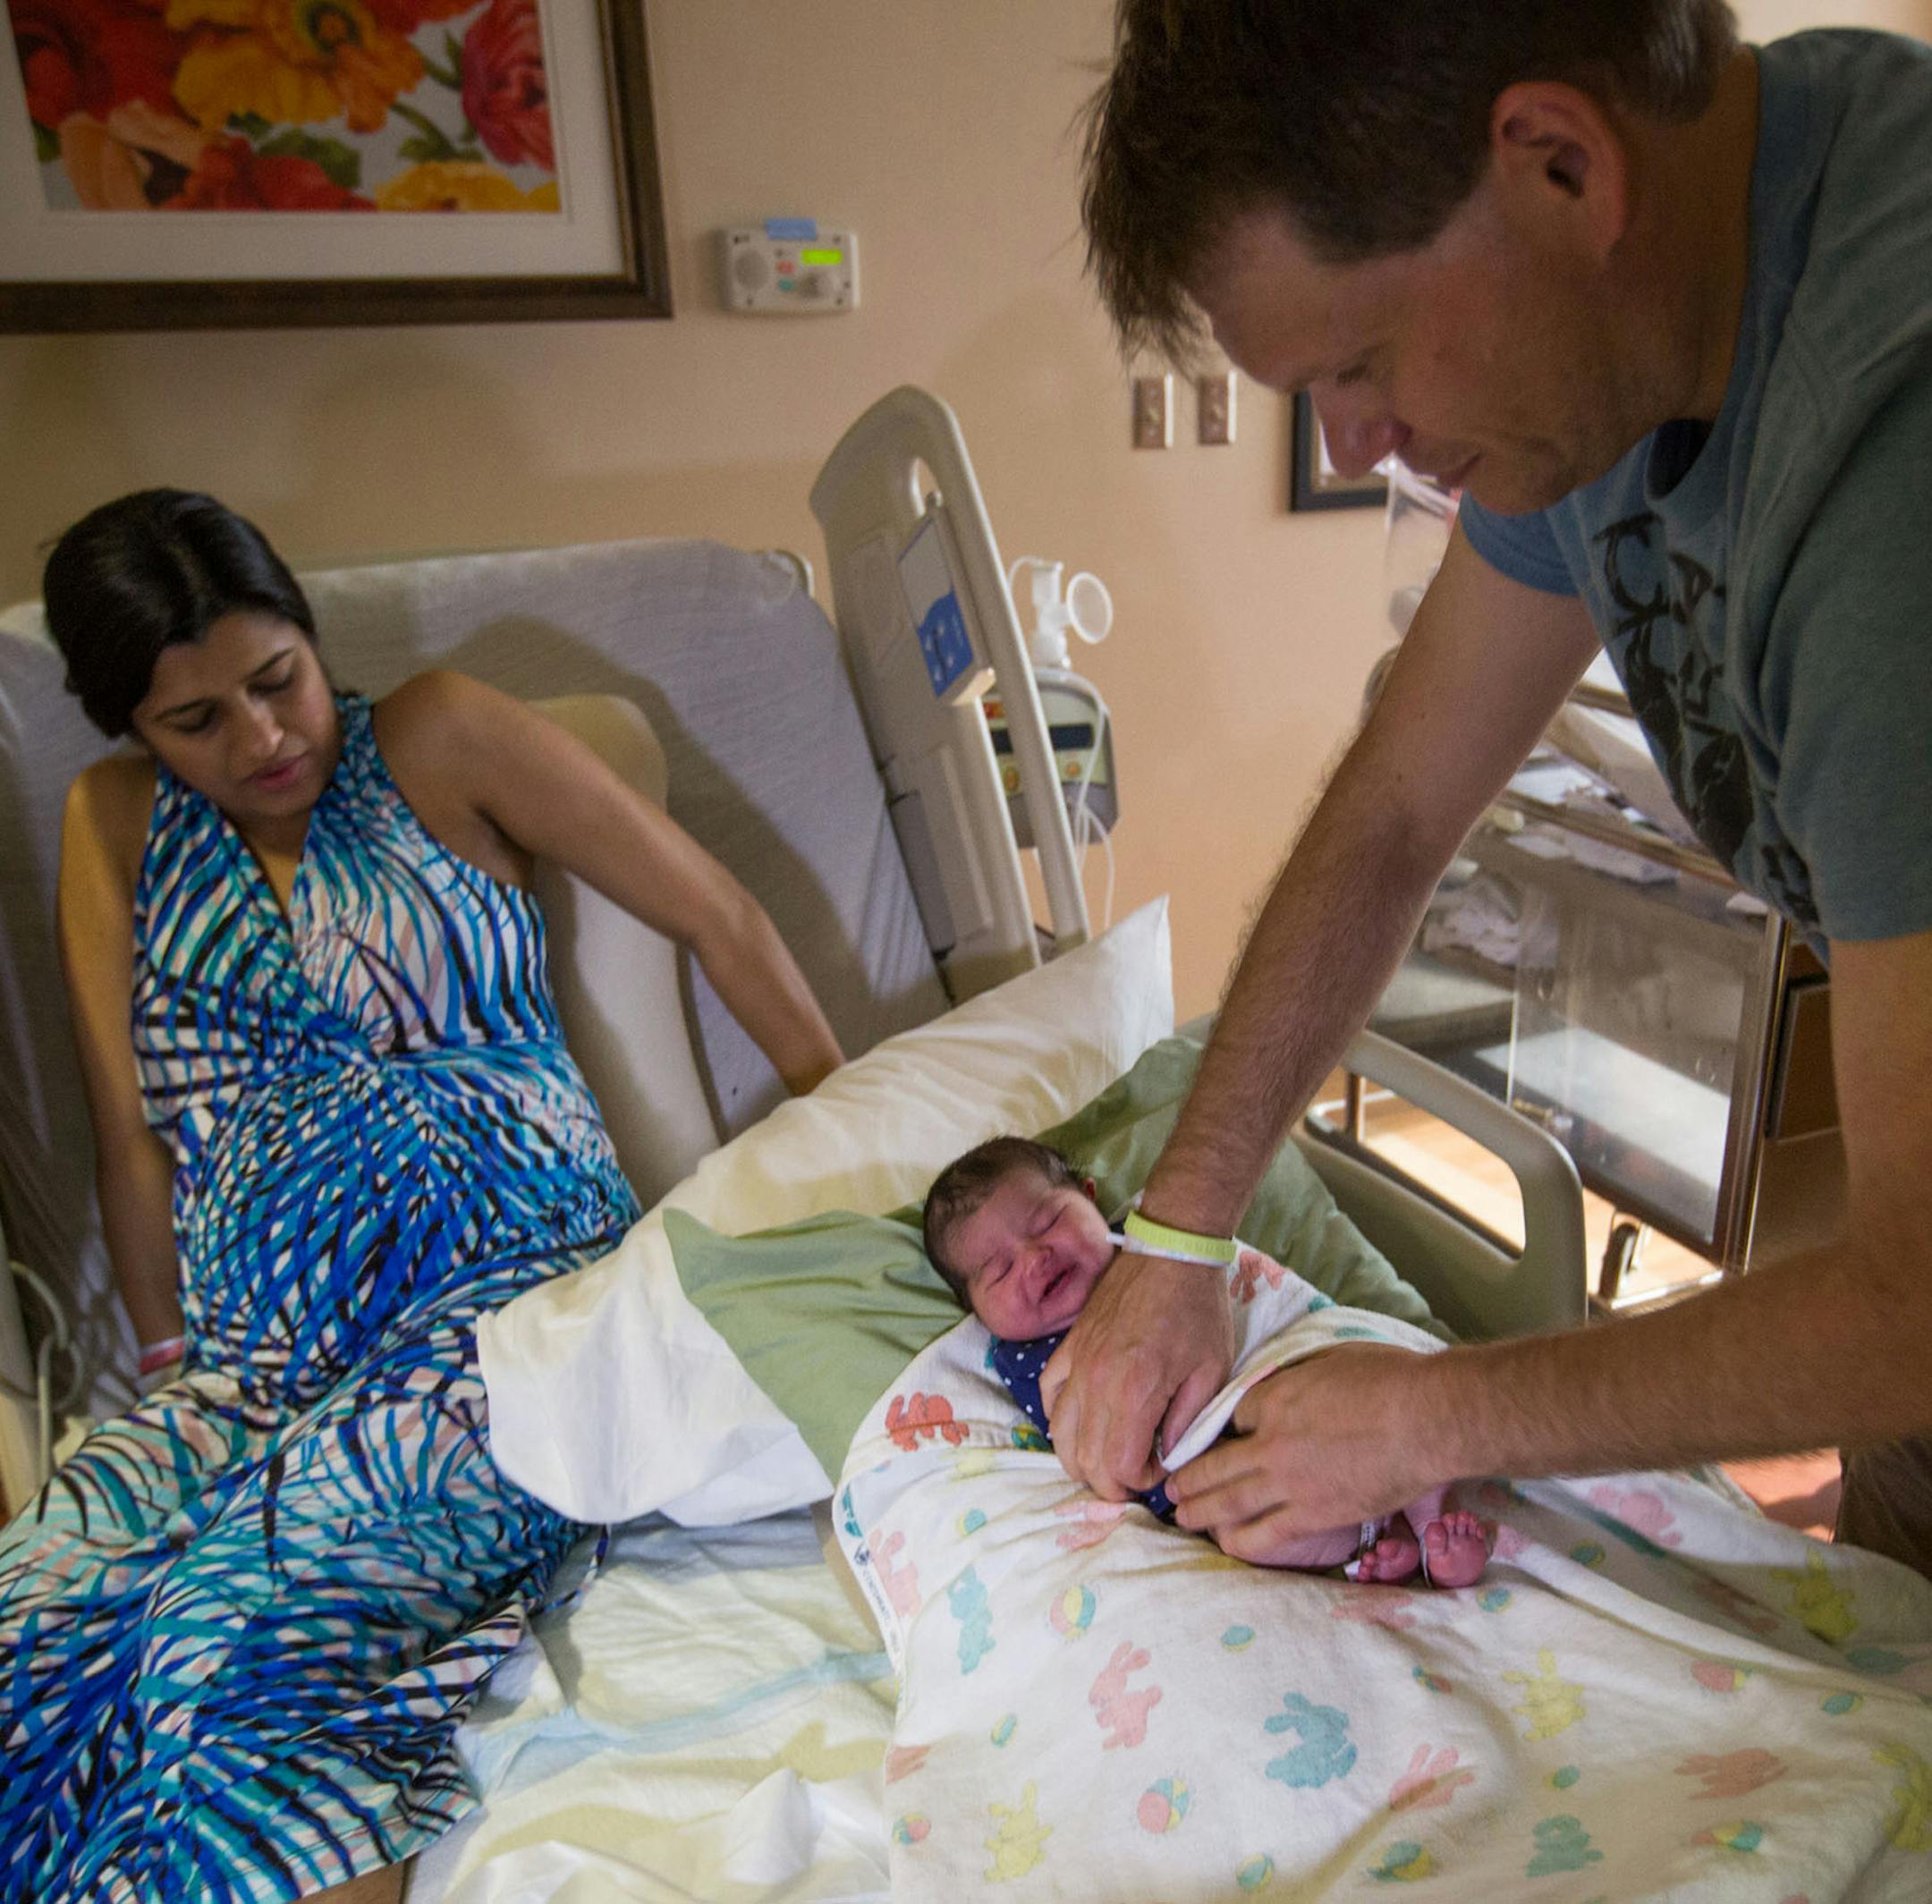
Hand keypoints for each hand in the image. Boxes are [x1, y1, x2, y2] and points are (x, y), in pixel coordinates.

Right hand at [1038, 1254, 1233, 1499]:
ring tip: (1111, 1456)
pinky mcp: (1067, 1348)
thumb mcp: (1212, 1372)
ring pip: (1059, 1436)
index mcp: (1135, 1391)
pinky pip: (1048, 1399)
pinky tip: (1084, 1423)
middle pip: (1084, 1461)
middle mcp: (1095, 1382)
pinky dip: (1062, 1422)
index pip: (1118, 1468)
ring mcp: (1075, 1364)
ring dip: (1082, 1460)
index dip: (1141, 1482)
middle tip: (1138, 1471)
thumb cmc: (1198, 1311)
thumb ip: (1188, 1424)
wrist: (1171, 1253)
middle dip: (1111, 1482)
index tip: (1163, 1466)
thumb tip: (1167, 1458)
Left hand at [1167, 1347, 1447, 1561]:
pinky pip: (1266, 1535)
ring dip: (1198, 1511)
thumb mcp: (1328, 1359)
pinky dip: (1240, 1540)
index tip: (1215, 1439)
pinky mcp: (1314, 1517)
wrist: (1425, 1419)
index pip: (1229, 1417)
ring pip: (1228, 1502)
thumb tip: (1284, 1385)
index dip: (1221, 1429)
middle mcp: (1270, 1444)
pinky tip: (1225, 1543)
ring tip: (1181, 1517)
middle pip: (1213, 1465)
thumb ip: (1296, 1377)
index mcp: (1272, 1399)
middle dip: (1186, 1477)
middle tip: (1167, 1487)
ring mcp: (1289, 1485)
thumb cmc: (1387, 1378)